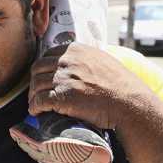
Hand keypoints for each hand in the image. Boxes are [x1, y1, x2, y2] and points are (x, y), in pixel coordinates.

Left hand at [27, 43, 155, 129]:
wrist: (129, 103)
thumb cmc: (121, 85)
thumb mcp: (102, 60)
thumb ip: (85, 58)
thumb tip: (77, 62)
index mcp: (75, 50)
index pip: (47, 55)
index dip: (42, 68)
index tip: (42, 78)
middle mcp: (67, 61)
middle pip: (38, 68)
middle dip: (34, 81)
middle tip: (36, 92)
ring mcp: (64, 78)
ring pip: (36, 84)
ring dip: (33, 95)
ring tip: (35, 103)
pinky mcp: (63, 96)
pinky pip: (40, 100)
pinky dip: (34, 107)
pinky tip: (35, 112)